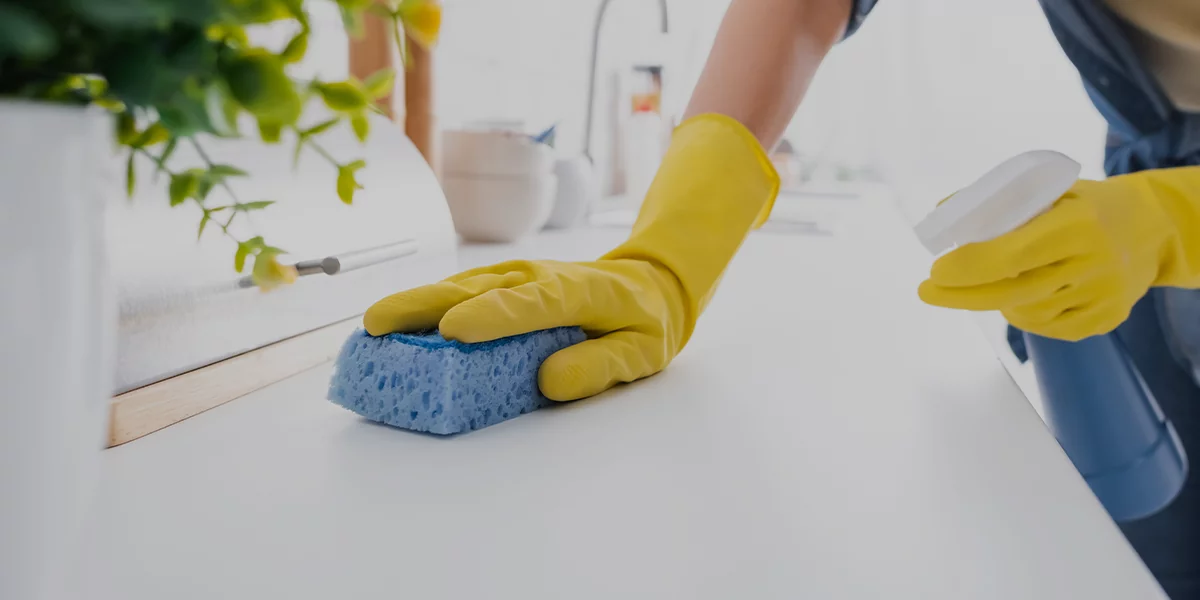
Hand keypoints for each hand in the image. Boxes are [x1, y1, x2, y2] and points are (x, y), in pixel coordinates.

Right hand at [364, 114, 778, 399]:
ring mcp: (515, 277)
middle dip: (424, 306)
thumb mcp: (642, 353)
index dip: (489, 317)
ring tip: (371, 326)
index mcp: (574, 292)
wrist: (648, 281)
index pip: (527, 304)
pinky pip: (460, 293)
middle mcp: (535, 277)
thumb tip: (548, 381)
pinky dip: (425, 307)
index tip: (451, 332)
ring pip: (458, 287)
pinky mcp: (500, 285)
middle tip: (378, 324)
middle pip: (474, 289)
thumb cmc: (643, 321)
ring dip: (414, 305)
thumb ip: (599, 366)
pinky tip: (394, 324)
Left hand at [919, 171, 1199, 340]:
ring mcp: (1102, 295)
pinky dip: (1025, 315)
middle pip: (1014, 291)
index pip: (1012, 254)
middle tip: (928, 291)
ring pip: (1028, 313)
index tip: (935, 271)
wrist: (1155, 228)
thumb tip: (943, 211)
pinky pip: (1050, 327)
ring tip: (983, 285)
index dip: (970, 267)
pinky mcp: (1107, 318)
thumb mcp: (1052, 189)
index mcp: (1078, 224)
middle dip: (962, 295)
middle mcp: (1094, 263)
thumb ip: (1000, 201)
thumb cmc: (1089, 205)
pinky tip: (1018, 299)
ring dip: (995, 301)